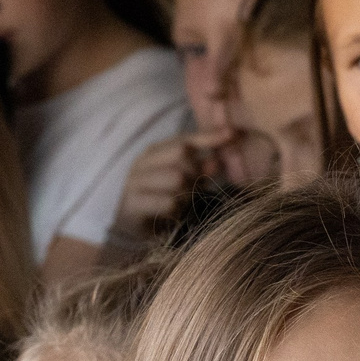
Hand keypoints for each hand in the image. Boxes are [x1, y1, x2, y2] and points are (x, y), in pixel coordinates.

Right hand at [112, 131, 232, 235]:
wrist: (126, 227)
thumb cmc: (157, 202)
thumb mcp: (180, 184)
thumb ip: (199, 171)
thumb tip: (218, 161)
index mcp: (154, 152)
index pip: (185, 139)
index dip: (210, 136)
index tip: (233, 133)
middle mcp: (143, 162)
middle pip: (181, 155)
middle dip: (195, 172)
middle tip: (193, 189)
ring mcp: (135, 182)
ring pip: (177, 179)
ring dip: (185, 195)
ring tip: (179, 205)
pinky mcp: (132, 203)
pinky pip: (168, 203)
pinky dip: (175, 211)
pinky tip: (170, 216)